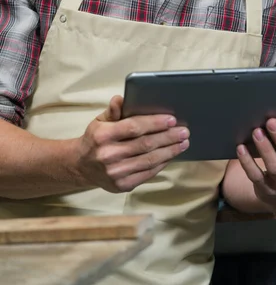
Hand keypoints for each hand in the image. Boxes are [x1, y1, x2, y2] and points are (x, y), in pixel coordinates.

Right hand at [74, 96, 189, 192]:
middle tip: (184, 131)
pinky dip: (162, 163)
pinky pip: (148, 173)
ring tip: (183, 142)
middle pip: (145, 144)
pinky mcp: (122, 185)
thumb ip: (113, 111)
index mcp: (103, 135)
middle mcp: (108, 155)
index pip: (134, 127)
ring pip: (150, 160)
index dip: (155, 123)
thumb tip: (121, 98)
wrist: (81, 166)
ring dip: (170, 151)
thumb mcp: (100, 121)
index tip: (172, 119)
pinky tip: (171, 155)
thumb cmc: (96, 139)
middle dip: (168, 137)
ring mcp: (115, 173)